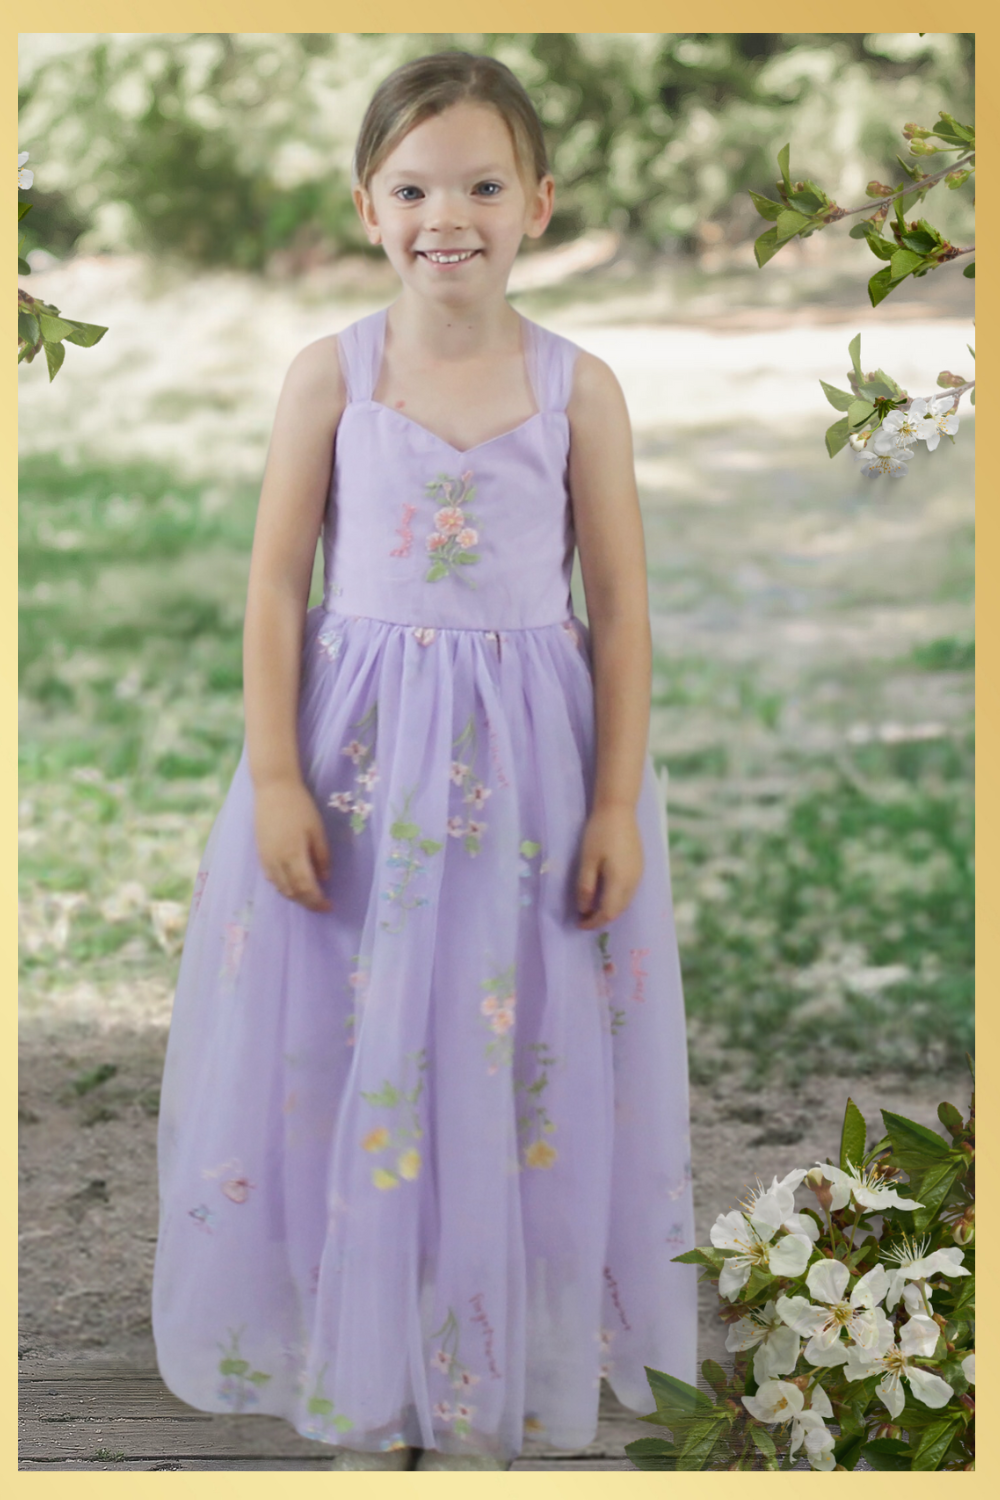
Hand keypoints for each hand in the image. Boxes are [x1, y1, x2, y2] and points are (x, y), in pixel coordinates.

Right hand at [253, 777, 331, 911]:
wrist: (273, 789)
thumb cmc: (300, 806)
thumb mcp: (317, 830)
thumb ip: (322, 856)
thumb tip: (325, 878)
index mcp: (294, 855)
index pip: (306, 888)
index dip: (317, 901)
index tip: (329, 906)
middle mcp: (277, 861)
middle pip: (292, 892)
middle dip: (307, 903)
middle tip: (321, 906)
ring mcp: (266, 858)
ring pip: (280, 888)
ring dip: (295, 897)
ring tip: (309, 898)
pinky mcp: (260, 853)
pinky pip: (271, 879)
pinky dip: (282, 887)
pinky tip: (291, 886)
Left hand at [575, 803, 643, 928]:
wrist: (619, 810)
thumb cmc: (600, 833)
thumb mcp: (587, 861)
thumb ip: (585, 887)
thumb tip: (583, 909)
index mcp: (620, 883)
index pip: (608, 913)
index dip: (593, 922)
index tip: (578, 923)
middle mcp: (633, 883)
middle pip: (618, 911)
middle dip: (601, 918)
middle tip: (582, 917)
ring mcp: (639, 874)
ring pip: (625, 902)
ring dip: (609, 909)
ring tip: (591, 907)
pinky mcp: (639, 866)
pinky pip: (628, 892)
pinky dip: (616, 899)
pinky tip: (605, 892)